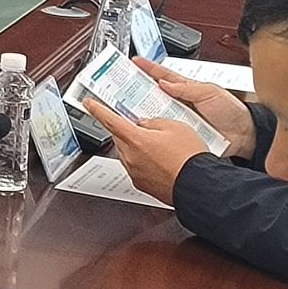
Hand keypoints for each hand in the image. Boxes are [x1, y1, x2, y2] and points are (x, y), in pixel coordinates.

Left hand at [81, 96, 206, 204]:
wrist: (199, 185)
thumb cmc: (190, 158)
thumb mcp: (176, 126)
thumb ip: (154, 122)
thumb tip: (144, 125)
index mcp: (136, 139)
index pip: (110, 120)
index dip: (97, 110)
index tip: (88, 103)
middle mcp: (131, 157)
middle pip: (119, 137)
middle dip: (128, 130)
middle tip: (145, 128)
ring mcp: (134, 172)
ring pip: (127, 152)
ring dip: (136, 147)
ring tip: (160, 147)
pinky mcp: (140, 184)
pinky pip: (135, 167)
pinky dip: (142, 161)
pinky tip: (160, 160)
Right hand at [135, 58, 256, 157]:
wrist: (245, 137)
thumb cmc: (232, 112)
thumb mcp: (211, 92)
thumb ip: (187, 88)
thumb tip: (165, 82)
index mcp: (187, 89)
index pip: (163, 75)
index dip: (148, 68)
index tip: (134, 61)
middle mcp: (180, 104)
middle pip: (153, 95)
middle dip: (137, 91)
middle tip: (120, 89)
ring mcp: (179, 120)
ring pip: (155, 115)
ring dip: (143, 114)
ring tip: (126, 111)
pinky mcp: (180, 136)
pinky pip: (164, 133)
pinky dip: (154, 132)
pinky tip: (144, 132)